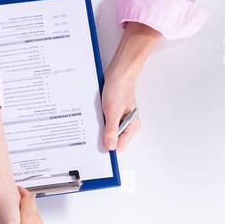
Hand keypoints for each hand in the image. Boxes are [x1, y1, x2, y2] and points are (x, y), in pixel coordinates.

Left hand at [101, 22, 158, 151]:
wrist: (118, 71)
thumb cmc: (119, 88)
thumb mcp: (112, 112)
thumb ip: (111, 130)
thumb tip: (109, 147)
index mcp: (132, 126)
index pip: (119, 146)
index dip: (108, 149)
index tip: (96, 152)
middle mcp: (127, 124)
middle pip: (112, 140)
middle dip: (102, 139)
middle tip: (92, 136)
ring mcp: (119, 119)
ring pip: (107, 131)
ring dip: (99, 129)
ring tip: (95, 123)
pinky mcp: (112, 113)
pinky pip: (104, 123)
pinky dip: (98, 122)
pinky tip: (94, 117)